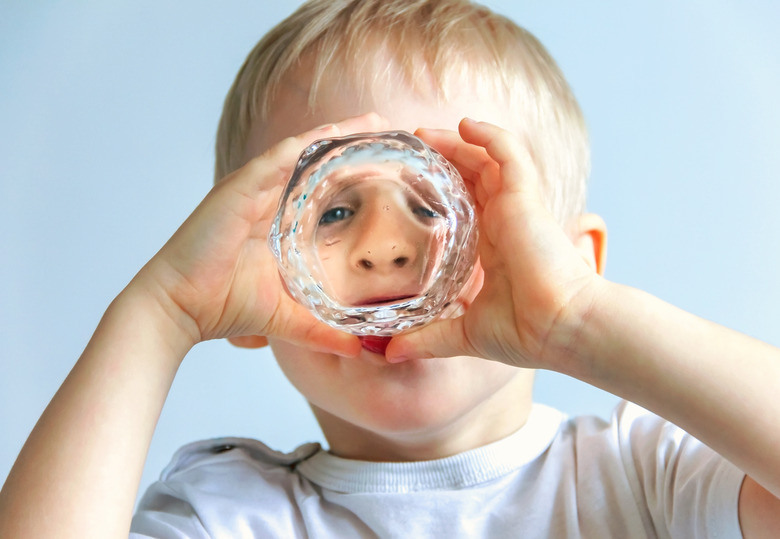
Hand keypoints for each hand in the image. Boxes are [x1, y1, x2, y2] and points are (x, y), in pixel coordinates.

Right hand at [131, 113, 389, 356]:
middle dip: (349, 142)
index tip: (384, 161)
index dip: (348, 169)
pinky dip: (304, 144)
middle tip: (386, 126)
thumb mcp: (287, 316)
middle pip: (314, 160)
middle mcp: (264, 197)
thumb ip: (321, 329)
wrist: (178, 309)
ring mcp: (249, 190)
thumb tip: (359, 349)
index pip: (318, 184)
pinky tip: (333, 132)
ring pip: (299, 152)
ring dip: (335, 134)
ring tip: (371, 121)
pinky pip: (275, 159)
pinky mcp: (236, 191)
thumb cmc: (223, 306)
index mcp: (275, 218)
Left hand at [387, 118, 604, 369]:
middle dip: (442, 160)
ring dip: (457, 142)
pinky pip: (508, 154)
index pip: (464, 205)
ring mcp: (516, 207)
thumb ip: (425, 338)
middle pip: (471, 177)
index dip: (441, 191)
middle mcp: (503, 221)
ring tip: (423, 134)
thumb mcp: (463, 334)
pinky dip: (489, 136)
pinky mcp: (526, 198)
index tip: (410, 184)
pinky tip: (463, 124)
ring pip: (487, 159)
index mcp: (491, 246)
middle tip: (410, 150)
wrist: (562, 329)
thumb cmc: (525, 332)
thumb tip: (387, 353)